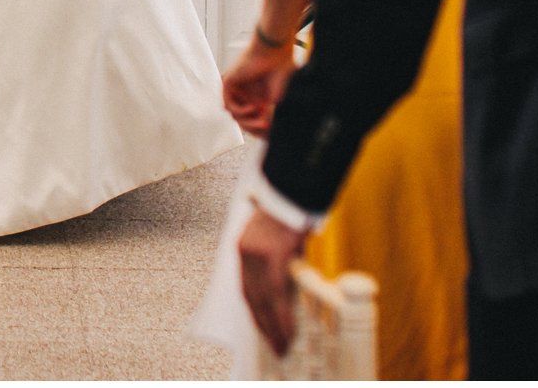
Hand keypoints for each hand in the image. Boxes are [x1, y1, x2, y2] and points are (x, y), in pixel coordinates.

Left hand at [222, 33, 295, 134]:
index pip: (254, 122)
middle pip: (244, 122)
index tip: (272, 134)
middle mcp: (246, 96)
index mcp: (259, 100)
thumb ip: (272, 116)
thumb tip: (269, 133)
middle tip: (267, 129)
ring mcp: (237, 91)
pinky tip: (253, 108)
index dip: (262, 131)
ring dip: (248, 122)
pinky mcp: (229, 83)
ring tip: (262, 120)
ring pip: (235, 116)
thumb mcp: (279, 100)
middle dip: (255, 129)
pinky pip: (228, 104)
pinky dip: (239, 110)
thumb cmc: (281, 71)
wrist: (275, 52)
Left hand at [238, 206, 307, 357]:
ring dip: (273, 326)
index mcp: (243, 248)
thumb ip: (276, 261)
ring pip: (262, 300)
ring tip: (283, 346)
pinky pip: (276, 294)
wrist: (294, 191)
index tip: (263, 330)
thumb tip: (286, 287)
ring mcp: (256, 256)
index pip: (246, 288)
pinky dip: (282, 315)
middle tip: (275, 347)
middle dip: (263, 325)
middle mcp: (245, 253)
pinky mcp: (272, 256)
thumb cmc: (289, 213)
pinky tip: (288, 330)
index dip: (255, 312)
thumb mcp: (276, 239)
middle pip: (251, 298)